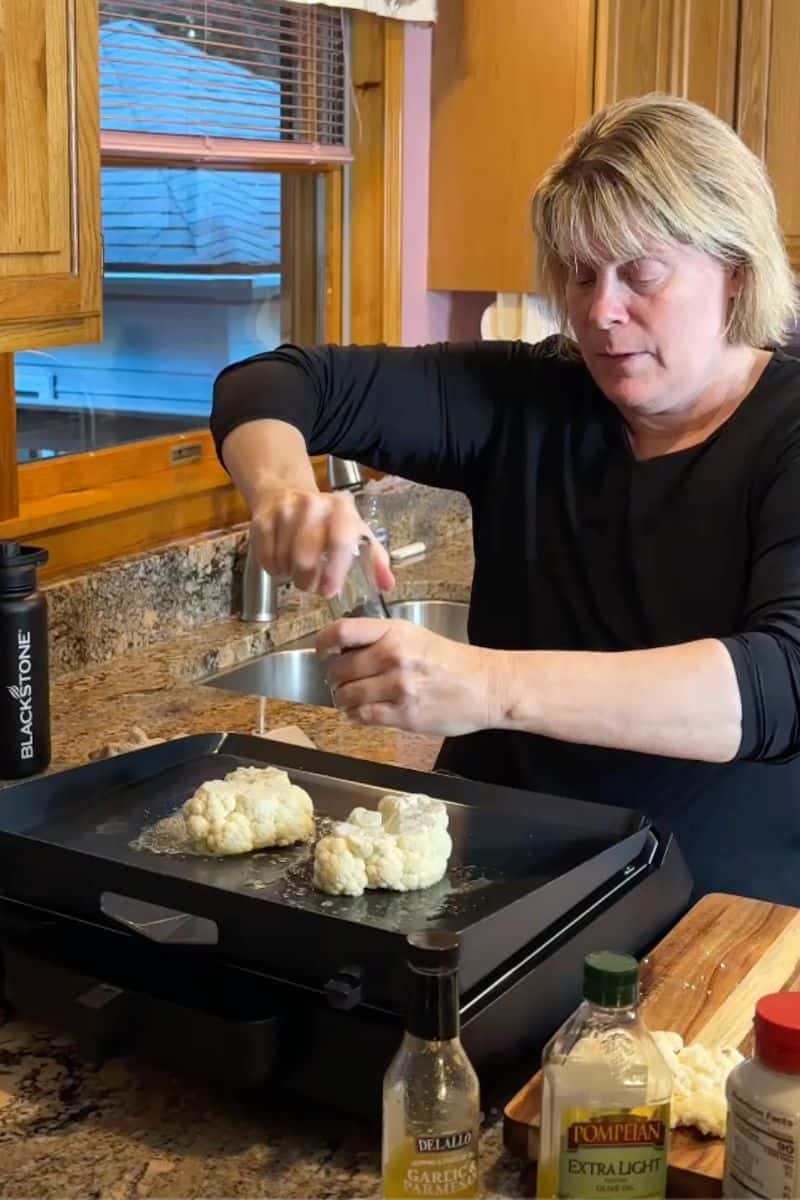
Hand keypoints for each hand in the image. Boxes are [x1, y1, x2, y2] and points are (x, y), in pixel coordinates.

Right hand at [249, 488, 393, 598]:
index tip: (329, 591)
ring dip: (291, 575)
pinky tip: (282, 563)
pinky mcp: (262, 520)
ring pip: (286, 560)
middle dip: (308, 581)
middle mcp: (313, 505)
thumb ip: (375, 559)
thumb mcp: (356, 533)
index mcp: (341, 508)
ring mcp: (284, 510)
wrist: (286, 492)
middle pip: (306, 557)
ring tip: (297, 571)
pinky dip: (274, 569)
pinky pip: (267, 558)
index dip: (335, 571)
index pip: (339, 541)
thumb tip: (387, 585)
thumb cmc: (327, 521)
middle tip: (311, 585)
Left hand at [317, 618, 504, 735]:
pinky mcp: (404, 714)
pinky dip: (355, 716)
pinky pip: (362, 716)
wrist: (486, 686)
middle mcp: (393, 656)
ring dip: (343, 700)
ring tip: (353, 699)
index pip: (340, 632)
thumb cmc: (450, 662)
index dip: (323, 644)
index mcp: (394, 632)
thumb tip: (340, 650)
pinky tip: (363, 712)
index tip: (324, 653)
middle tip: (342, 681)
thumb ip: (379, 640)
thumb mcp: (414, 636)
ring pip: (346, 696)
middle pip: (337, 668)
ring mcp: (398, 687)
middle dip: (334, 678)